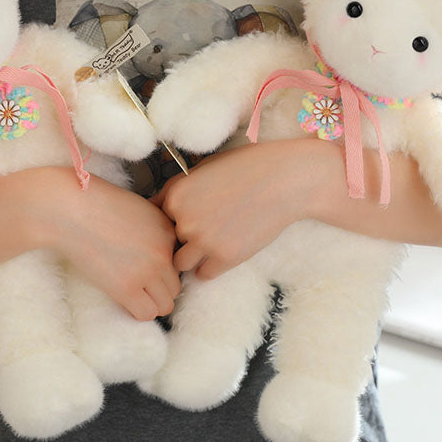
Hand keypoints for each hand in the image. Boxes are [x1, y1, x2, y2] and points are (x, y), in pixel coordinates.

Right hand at [48, 173, 181, 320]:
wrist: (72, 210)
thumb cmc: (97, 205)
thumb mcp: (138, 209)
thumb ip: (154, 230)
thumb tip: (155, 253)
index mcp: (168, 231)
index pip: (178, 263)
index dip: (162, 267)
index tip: (144, 266)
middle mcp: (163, 252)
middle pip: (175, 285)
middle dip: (159, 288)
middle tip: (139, 284)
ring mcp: (147, 271)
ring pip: (166, 304)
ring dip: (151, 302)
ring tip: (133, 294)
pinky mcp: (127, 288)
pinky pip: (146, 313)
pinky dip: (138, 311)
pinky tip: (125, 300)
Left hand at [153, 140, 315, 279]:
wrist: (283, 180)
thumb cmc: (246, 167)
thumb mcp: (204, 169)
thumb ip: (180, 190)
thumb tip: (160, 207)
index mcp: (175, 195)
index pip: (158, 220)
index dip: (173, 220)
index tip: (189, 218)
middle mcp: (184, 220)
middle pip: (168, 242)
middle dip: (182, 239)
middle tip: (204, 230)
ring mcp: (204, 241)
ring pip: (181, 263)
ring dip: (192, 257)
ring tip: (211, 244)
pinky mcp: (225, 258)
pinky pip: (204, 274)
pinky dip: (210, 267)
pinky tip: (223, 252)